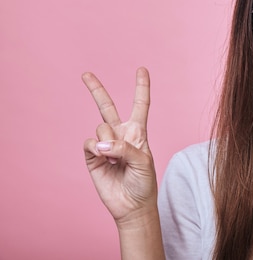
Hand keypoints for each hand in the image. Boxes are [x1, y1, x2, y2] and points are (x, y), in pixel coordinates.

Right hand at [82, 67, 157, 224]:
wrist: (132, 205)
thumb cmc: (144, 182)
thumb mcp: (143, 162)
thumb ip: (124, 148)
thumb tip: (101, 143)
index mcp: (138, 131)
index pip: (140, 104)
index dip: (141, 86)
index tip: (141, 69)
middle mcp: (120, 134)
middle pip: (106, 106)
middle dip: (96, 89)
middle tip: (85, 74)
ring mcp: (105, 144)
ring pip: (100, 128)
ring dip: (108, 142)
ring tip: (115, 160)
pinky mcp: (92, 157)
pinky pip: (89, 143)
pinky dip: (95, 149)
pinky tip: (102, 159)